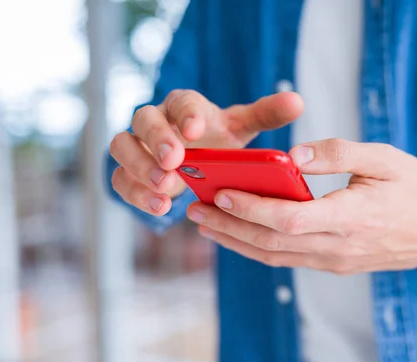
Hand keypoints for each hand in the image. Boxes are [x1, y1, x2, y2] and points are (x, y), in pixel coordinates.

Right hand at [109, 90, 303, 215]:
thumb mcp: (241, 129)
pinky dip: (134, 193)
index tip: (197, 131)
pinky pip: (119, 178)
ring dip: (140, 167)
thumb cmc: (215, 142)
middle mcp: (155, 121)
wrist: (190, 161)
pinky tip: (158, 206)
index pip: (180, 101)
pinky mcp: (128, 172)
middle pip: (142, 120)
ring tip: (164, 189)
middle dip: (156, 140)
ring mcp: (137, 146)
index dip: (186, 114)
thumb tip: (297, 100)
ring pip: (121, 147)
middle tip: (174, 163)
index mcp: (184, 106)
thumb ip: (265, 115)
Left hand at [186, 139, 416, 272]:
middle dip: (229, 228)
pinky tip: (239, 235)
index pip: (290, 219)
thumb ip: (337, 153)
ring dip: (237, 242)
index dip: (252, 209)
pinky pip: (288, 260)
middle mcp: (339, 247)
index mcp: (352, 217)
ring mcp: (336, 261)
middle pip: (272, 243)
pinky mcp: (334, 264)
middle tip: (195, 212)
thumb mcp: (384, 158)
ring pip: (275, 257)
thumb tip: (292, 154)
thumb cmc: (415, 188)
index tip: (222, 194)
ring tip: (206, 225)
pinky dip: (258, 248)